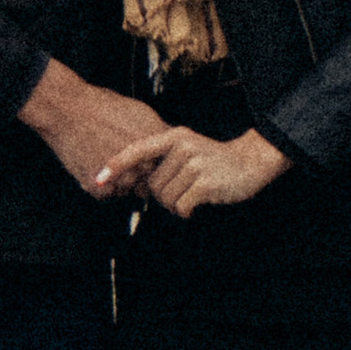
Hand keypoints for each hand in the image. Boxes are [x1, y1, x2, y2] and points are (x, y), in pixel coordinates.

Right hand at [19, 58, 157, 198]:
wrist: (67, 109)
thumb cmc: (101, 107)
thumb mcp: (139, 112)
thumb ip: (158, 133)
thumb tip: (173, 146)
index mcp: (155, 147)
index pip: (164, 169)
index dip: (151, 163)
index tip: (141, 156)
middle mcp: (142, 165)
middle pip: (146, 182)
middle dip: (135, 174)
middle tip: (114, 152)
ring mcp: (122, 178)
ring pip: (126, 190)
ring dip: (117, 180)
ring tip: (101, 154)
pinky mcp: (101, 188)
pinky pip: (107, 194)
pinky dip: (100, 184)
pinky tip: (91, 162)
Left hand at [93, 123, 290, 215]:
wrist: (251, 162)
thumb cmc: (215, 161)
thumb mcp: (188, 150)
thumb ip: (165, 159)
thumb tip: (139, 182)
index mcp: (174, 137)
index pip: (138, 150)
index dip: (117, 165)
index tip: (99, 178)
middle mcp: (183, 146)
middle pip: (153, 186)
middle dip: (164, 196)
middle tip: (183, 190)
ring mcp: (194, 164)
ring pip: (166, 199)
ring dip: (176, 205)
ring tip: (193, 194)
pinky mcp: (205, 183)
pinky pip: (181, 208)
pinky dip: (186, 212)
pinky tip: (199, 203)